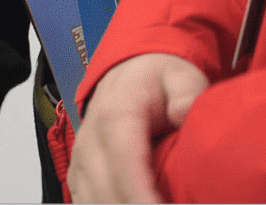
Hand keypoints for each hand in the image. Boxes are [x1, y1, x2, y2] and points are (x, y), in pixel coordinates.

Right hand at [68, 53, 208, 202]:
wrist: (126, 74)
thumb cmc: (155, 81)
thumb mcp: (179, 76)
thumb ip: (187, 92)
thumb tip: (185, 112)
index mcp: (116, 114)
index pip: (124, 162)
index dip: (141, 195)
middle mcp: (91, 139)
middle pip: (106, 191)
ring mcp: (81, 159)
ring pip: (92, 202)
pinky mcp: (78, 174)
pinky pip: (84, 203)